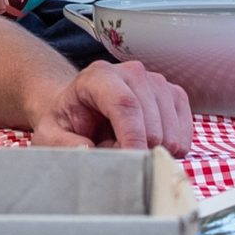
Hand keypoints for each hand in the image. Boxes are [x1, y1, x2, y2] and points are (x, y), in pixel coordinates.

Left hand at [24, 60, 192, 155]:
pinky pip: (185, 132)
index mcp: (99, 76)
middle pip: (152, 122)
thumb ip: (63, 144)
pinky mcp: (173, 96)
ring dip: (153, 150)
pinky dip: (171, 148)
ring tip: (127, 145)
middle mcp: (132, 72)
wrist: (79, 108)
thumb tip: (89, 151)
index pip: (125, 105)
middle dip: (138, 150)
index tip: (132, 162)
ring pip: (171, 131)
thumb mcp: (49, 134)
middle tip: (115, 154)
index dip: (133, 138)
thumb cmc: (67, 120)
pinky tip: (148, 144)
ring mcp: (156, 82)